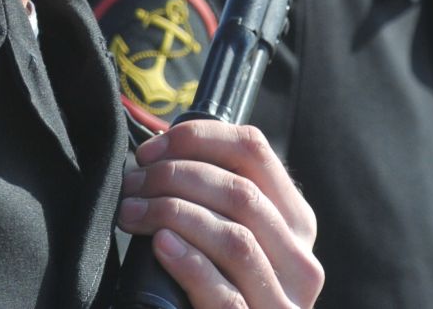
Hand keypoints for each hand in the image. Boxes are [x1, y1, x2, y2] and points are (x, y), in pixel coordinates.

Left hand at [117, 120, 322, 308]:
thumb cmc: (220, 287)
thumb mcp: (229, 238)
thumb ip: (215, 200)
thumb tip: (158, 156)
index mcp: (294, 222)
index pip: (255, 151)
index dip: (198, 139)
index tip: (151, 150)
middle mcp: (300, 259)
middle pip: (242, 193)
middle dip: (175, 178)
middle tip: (133, 185)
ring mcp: (284, 301)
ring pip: (236, 240)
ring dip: (174, 215)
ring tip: (134, 214)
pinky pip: (226, 295)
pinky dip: (191, 264)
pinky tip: (162, 246)